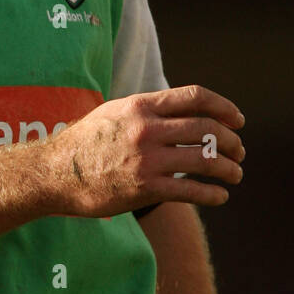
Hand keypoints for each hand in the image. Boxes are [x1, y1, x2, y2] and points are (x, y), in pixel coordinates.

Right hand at [47, 84, 245, 216]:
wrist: (55, 173)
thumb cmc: (85, 143)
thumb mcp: (115, 112)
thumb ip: (148, 110)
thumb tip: (184, 110)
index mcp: (141, 106)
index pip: (196, 97)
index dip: (224, 107)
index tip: (238, 120)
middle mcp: (147, 129)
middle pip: (207, 129)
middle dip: (231, 141)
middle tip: (239, 152)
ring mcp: (147, 159)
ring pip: (205, 160)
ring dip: (228, 168)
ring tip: (235, 174)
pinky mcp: (144, 188)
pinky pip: (190, 190)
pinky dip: (212, 194)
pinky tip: (220, 196)